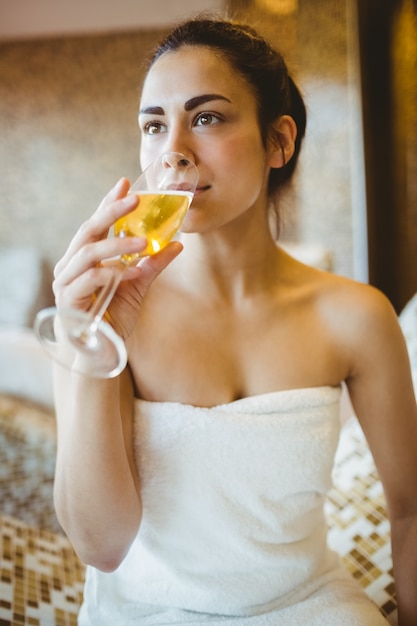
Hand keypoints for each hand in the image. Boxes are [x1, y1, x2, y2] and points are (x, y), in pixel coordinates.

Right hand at [52, 178, 182, 338]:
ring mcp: (67, 281)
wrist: (101, 351)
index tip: (125, 183)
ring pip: (88, 252)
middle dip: (111, 212)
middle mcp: (72, 265)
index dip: (109, 203)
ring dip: (115, 243)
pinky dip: (109, 273)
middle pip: (89, 230)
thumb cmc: (114, 315)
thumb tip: (177, 243)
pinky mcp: (69, 300)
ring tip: (142, 242)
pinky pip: (88, 279)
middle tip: (134, 199)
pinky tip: (127, 273)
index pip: (97, 224)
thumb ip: (153, 263)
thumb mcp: (138, 285)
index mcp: (85, 257)